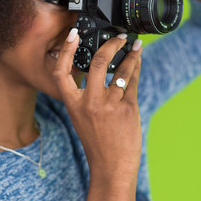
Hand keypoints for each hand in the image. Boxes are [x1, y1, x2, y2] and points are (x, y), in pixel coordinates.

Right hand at [53, 29, 141, 198]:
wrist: (111, 166)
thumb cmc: (97, 141)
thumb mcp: (82, 116)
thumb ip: (87, 94)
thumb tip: (99, 66)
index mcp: (73, 103)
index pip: (62, 72)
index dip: (66, 50)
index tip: (73, 34)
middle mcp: (90, 102)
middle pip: (98, 62)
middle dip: (111, 44)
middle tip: (119, 36)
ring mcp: (110, 105)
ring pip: (122, 70)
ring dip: (131, 54)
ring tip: (136, 45)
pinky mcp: (128, 108)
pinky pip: (132, 81)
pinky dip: (136, 68)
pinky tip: (138, 60)